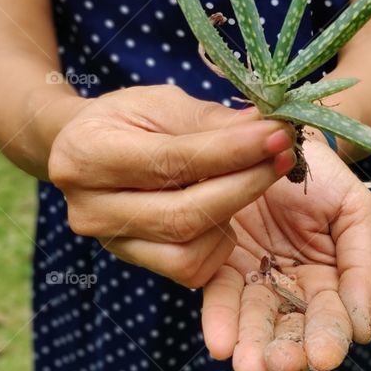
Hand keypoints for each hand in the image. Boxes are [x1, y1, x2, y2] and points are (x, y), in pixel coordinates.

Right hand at [48, 85, 295, 286]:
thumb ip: (208, 120)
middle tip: (284, 156)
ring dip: (233, 214)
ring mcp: (111, 243)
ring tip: (249, 177)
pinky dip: (218, 242)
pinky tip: (224, 211)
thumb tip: (265, 129)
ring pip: (188, 250)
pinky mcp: (135, 262)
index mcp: (86, 155)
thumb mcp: (159, 102)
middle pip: (183, 215)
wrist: (86, 150)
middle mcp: (90, 209)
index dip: (231, 151)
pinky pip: (190, 268)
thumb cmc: (126, 118)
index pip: (172, 162)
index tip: (277, 134)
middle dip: (245, 185)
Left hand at [200, 136, 370, 370]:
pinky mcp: (219, 266)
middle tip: (280, 364)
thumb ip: (364, 266)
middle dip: (287, 350)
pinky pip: (219, 296)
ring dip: (253, 346)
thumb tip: (363, 330)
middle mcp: (291, 287)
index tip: (323, 357)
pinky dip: (220, 322)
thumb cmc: (323, 174)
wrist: (275, 135)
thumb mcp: (355, 211)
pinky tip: (221, 344)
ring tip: (250, 367)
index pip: (331, 317)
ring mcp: (254, 279)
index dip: (329, 337)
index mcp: (331, 279)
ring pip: (255, 320)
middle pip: (291, 328)